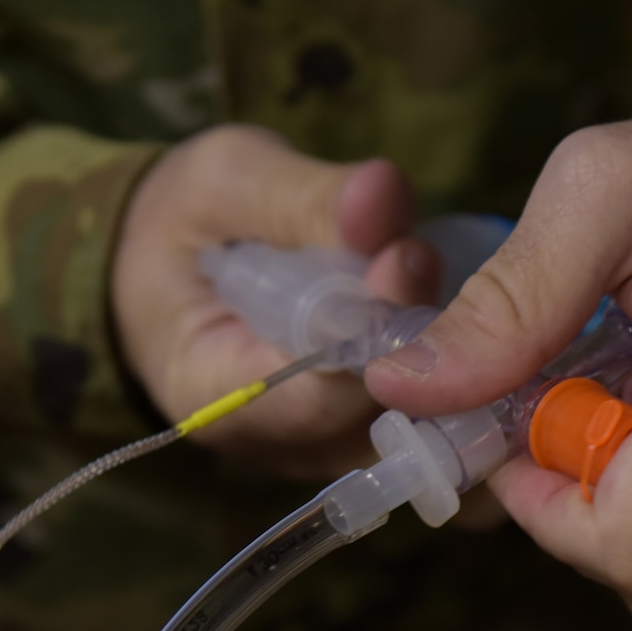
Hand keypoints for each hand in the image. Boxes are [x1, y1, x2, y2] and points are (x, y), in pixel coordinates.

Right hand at [112, 125, 440, 478]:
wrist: (171, 257)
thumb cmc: (186, 218)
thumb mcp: (226, 182)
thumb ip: (304, 197)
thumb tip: (387, 196)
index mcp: (210, 392)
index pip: (312, 394)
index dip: (369, 334)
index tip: (406, 256)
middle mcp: (271, 444)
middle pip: (373, 421)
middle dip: (418, 343)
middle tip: (439, 263)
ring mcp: (322, 448)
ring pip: (411, 430)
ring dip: (445, 358)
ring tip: (452, 282)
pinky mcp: (361, 434)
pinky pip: (425, 424)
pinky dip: (450, 369)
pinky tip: (460, 311)